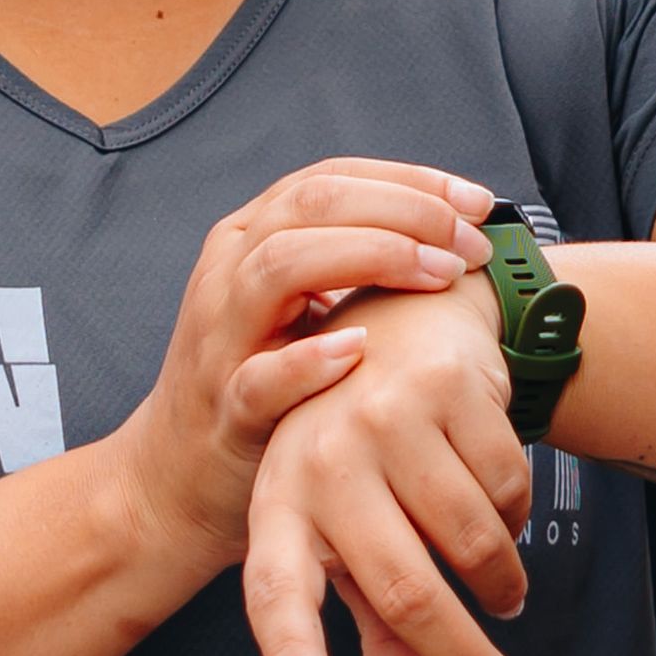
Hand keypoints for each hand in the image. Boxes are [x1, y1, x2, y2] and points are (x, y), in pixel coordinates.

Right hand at [109, 159, 495, 585]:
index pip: (333, 178)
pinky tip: (359, 349)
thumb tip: (454, 232)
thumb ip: (352, 265)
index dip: (411, 181)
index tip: (479, 203)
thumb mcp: (299, 306)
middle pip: (314, 203)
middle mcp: (230, 271)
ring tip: (436, 275)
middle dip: (405, 212)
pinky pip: (261, 376)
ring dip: (371, 257)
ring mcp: (221, 337)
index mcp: (252, 239)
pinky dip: (308, 360)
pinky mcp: (226, 407)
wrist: (175, 477)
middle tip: (470, 245)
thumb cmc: (259, 383)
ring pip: (281, 262)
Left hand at [243, 273, 536, 655]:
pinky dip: (517, 518)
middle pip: (403, 589)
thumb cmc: (364, 455)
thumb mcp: (352, 538)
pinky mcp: (444, 387)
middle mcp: (320, 460)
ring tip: (502, 590)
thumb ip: (378, 637)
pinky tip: (496, 501)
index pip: (272, 589)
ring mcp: (381, 418)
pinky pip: (508, 491)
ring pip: (472, 543)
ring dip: (502, 585)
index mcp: (280, 507)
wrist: (402, 319)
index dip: (292, 650)